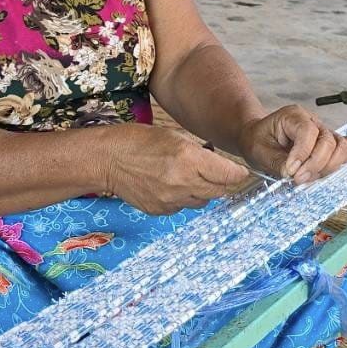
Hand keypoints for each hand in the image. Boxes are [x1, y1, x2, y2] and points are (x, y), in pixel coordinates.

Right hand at [101, 124, 250, 215]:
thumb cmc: (139, 140)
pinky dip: (183, 198)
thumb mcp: (175, 136)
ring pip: (202, 202)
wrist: (107, 159)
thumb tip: (220, 166)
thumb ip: (200, 153)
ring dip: (203, 191)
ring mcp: (171, 200)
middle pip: (220, 192)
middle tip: (217, 173)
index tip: (239, 171)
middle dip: (222, 183)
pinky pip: (183, 207)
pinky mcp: (160, 211)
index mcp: (189, 159)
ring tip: (188, 177)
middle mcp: (183, 182)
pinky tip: (170, 185)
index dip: (238, 173)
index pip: (229, 175)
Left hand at [241, 105, 346, 184]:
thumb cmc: (258, 140)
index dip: (302, 154)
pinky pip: (345, 152)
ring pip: (341, 147)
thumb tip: (294, 174)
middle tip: (298, 179)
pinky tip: (320, 172)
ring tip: (308, 176)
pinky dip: (337, 164)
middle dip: (315, 165)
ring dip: (328, 167)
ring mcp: (324, 132)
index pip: (308, 131)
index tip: (291, 172)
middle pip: (328, 141)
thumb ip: (277, 162)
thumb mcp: (259, 150)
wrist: (259, 138)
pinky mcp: (329, 145)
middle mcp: (313, 121)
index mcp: (293, 115)